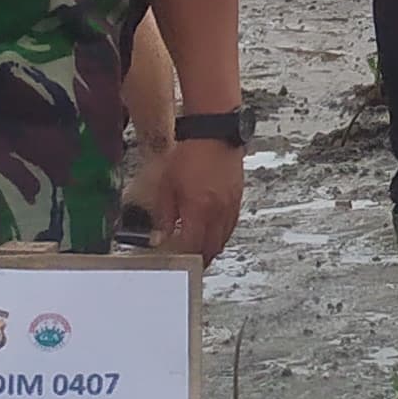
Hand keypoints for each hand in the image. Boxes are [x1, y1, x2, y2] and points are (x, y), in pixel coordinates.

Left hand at [151, 138, 244, 260]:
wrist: (214, 133)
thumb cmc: (189, 155)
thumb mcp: (167, 186)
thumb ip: (164, 216)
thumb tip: (160, 237)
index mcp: (199, 210)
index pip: (192, 248)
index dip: (183, 260)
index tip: (174, 263)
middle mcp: (218, 212)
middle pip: (211, 248)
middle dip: (199, 260)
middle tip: (187, 265)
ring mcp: (231, 205)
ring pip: (223, 239)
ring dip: (211, 249)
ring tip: (199, 252)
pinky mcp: (238, 198)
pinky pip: (231, 225)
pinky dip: (221, 234)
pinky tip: (211, 232)